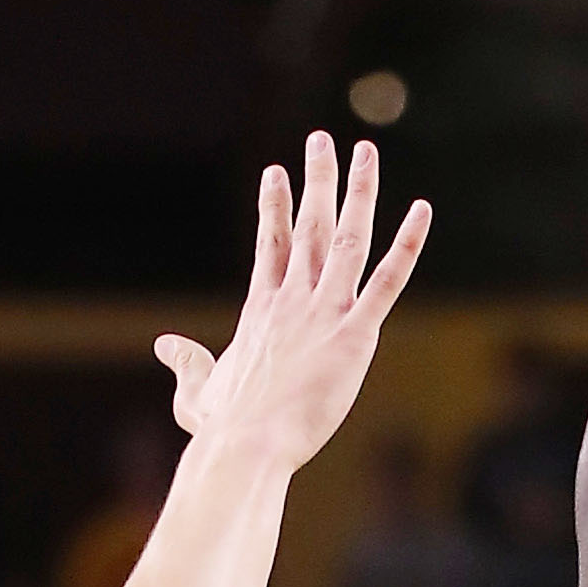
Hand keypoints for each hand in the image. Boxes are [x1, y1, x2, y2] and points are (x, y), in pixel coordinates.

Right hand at [151, 131, 429, 472]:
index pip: (270, 244)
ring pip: (347, 237)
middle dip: (315, 179)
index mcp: (261, 310)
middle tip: (321, 140)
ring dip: (357, 190)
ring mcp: (325, 312)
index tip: (276, 171)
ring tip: (363, 149)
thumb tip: (165, 344)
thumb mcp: (195, 392)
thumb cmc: (222, 429)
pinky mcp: (356, 335)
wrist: (246, 446)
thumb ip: (186, 363)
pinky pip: (388, 281)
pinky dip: (408, 245)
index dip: (274, 206)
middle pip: (307, 226)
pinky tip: (422, 210)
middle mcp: (293, 300)